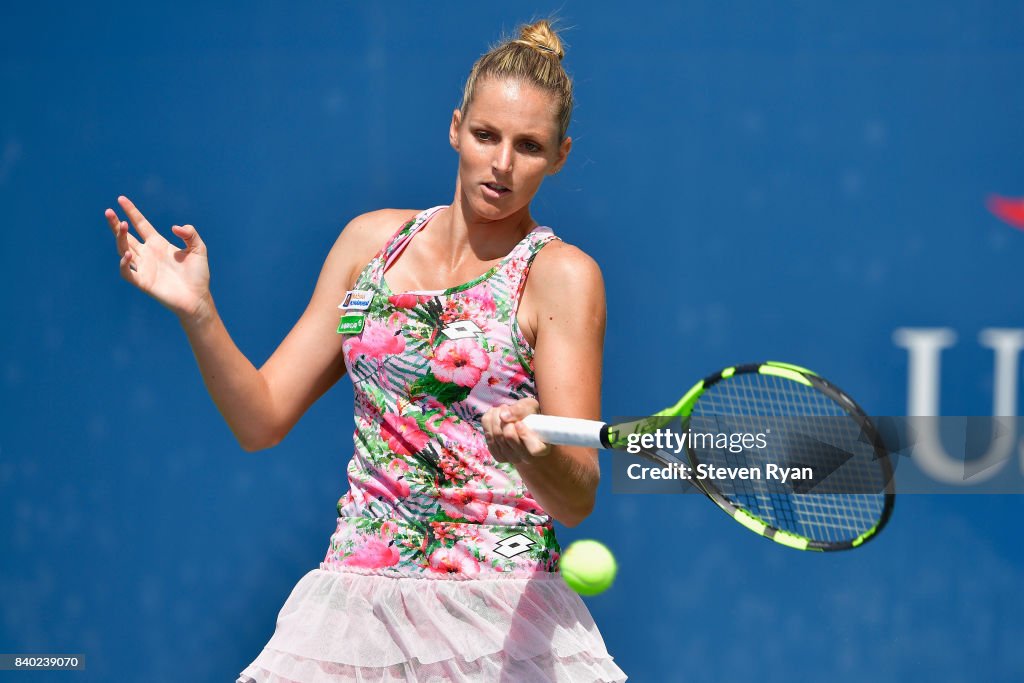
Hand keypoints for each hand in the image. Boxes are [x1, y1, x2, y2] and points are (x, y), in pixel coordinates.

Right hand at [104, 195, 211, 319]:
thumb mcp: (199, 248)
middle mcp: (148, 254)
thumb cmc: (198, 275)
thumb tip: (174, 227)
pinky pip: (126, 272)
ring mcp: (144, 268)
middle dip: (116, 224)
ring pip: (124, 250)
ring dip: (120, 238)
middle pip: (126, 236)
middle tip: (108, 212)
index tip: (121, 199)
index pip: (141, 224)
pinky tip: (128, 255)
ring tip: (122, 226)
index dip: (131, 212)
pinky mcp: (143, 282)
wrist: (197, 298)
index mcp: (158, 244)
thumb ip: (190, 234)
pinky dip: (124, 264)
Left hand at [481, 397, 551, 464]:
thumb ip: (520, 410)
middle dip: (504, 419)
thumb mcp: (530, 406)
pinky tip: (494, 418)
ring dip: (495, 418)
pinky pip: (488, 439)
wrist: (520, 424)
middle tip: (505, 407)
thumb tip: (503, 416)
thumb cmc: (529, 415)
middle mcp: (527, 457)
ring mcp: (512, 459)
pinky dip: (488, 424)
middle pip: (509, 438)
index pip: (534, 449)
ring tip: (500, 410)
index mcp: (541, 448)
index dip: (524, 434)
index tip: (519, 422)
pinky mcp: (499, 457)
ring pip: (497, 437)